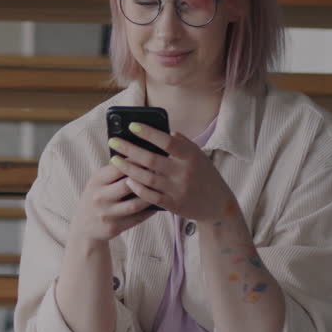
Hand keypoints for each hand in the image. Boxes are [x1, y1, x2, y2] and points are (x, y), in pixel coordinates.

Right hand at [69, 156, 159, 242]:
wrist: (83, 226)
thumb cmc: (97, 197)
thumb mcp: (98, 182)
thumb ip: (115, 172)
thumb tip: (142, 157)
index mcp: (96, 181)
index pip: (118, 167)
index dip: (136, 162)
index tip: (151, 156)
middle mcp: (99, 197)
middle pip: (127, 185)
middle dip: (146, 179)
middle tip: (162, 173)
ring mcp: (106, 214)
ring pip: (134, 204)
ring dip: (150, 197)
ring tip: (162, 190)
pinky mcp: (113, 227)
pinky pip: (136, 219)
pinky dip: (149, 212)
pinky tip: (158, 205)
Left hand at [109, 124, 235, 222]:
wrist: (218, 204)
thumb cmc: (204, 174)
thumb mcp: (198, 156)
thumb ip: (182, 144)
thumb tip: (165, 131)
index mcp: (191, 156)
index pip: (167, 142)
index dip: (149, 133)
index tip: (132, 126)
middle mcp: (185, 172)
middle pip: (151, 160)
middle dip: (129, 149)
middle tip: (112, 142)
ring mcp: (178, 190)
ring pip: (147, 178)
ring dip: (128, 168)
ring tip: (115, 160)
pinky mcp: (173, 205)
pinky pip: (150, 196)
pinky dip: (137, 188)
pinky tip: (127, 180)